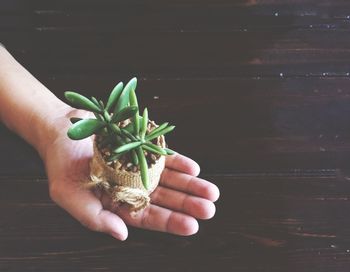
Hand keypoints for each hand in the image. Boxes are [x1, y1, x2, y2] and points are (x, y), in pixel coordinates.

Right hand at [44, 109, 219, 240]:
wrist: (61, 129)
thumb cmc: (61, 164)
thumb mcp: (68, 195)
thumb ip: (94, 217)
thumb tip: (122, 234)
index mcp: (117, 204)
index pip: (148, 218)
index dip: (170, 222)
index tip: (192, 226)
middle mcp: (133, 187)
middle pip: (165, 199)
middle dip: (187, 204)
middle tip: (209, 209)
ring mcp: (140, 167)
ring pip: (170, 178)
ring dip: (190, 185)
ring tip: (211, 192)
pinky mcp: (143, 147)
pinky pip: (165, 156)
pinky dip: (179, 162)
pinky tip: (194, 168)